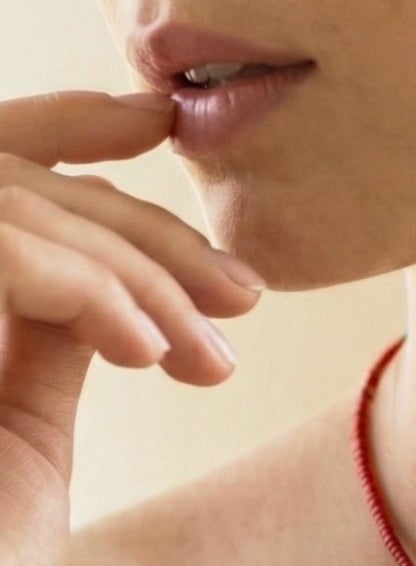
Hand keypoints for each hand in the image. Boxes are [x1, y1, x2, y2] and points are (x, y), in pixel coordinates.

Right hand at [0, 89, 265, 565]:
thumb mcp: (19, 441)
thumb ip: (43, 342)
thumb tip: (106, 286)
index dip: (61, 124)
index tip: (158, 124)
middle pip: (5, 180)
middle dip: (136, 224)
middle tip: (242, 293)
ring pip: (5, 206)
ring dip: (125, 266)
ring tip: (205, 350)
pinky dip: (74, 286)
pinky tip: (146, 347)